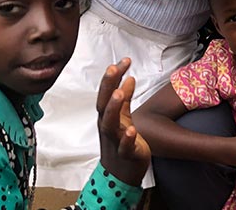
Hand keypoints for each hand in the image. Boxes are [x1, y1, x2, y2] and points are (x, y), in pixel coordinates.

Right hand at [97, 58, 150, 185]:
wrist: (120, 175)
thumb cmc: (120, 143)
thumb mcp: (123, 118)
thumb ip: (126, 99)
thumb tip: (129, 77)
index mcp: (107, 116)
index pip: (107, 92)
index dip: (113, 76)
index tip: (124, 60)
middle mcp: (108, 127)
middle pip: (103, 104)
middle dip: (107, 86)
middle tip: (113, 69)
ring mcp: (115, 141)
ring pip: (109, 124)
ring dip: (113, 108)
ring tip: (119, 93)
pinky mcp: (126, 155)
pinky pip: (124, 147)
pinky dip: (126, 138)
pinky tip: (132, 129)